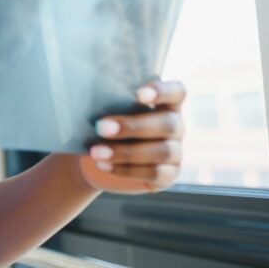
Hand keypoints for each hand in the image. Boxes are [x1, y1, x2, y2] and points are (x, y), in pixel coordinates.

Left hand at [78, 79, 185, 193]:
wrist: (96, 155)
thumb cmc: (104, 122)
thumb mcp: (106, 110)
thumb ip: (109, 101)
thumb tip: (92, 97)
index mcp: (165, 102)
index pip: (176, 91)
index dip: (162, 92)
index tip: (138, 94)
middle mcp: (175, 125)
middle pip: (168, 124)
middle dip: (132, 126)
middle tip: (100, 127)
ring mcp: (175, 152)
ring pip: (162, 151)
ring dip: (126, 152)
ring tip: (96, 152)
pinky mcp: (168, 175)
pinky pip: (155, 173)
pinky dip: (127, 170)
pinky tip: (103, 165)